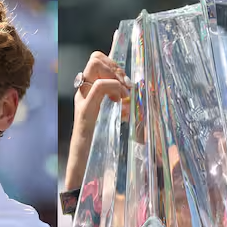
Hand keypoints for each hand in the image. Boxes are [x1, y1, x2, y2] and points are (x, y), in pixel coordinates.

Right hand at [65, 51, 130, 189]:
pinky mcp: (85, 113)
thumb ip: (126, 108)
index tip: (127, 77)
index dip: (114, 58)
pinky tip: (122, 104)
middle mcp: (83, 93)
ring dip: (115, 75)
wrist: (84, 169)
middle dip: (116, 66)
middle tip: (127, 87)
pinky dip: (114, 89)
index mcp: (90, 93)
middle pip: (95, 57)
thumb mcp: (118, 122)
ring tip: (125, 95)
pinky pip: (98, 87)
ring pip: (94, 64)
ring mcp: (82, 101)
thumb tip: (143, 99)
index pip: (98, 60)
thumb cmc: (102, 148)